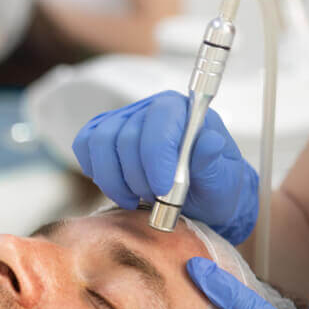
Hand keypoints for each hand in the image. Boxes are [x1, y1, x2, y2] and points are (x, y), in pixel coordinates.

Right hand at [72, 91, 258, 244]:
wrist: (200, 198)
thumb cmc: (213, 187)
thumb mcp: (223, 181)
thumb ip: (213, 162)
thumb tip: (209, 142)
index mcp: (183, 110)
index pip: (159, 122)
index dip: (156, 158)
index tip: (163, 191)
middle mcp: (150, 109)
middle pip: (125, 137)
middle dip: (137, 178)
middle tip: (155, 199)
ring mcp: (123, 120)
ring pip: (100, 143)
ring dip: (115, 180)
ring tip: (136, 198)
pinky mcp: (103, 136)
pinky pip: (84, 146)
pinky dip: (96, 171)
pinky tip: (118, 187)